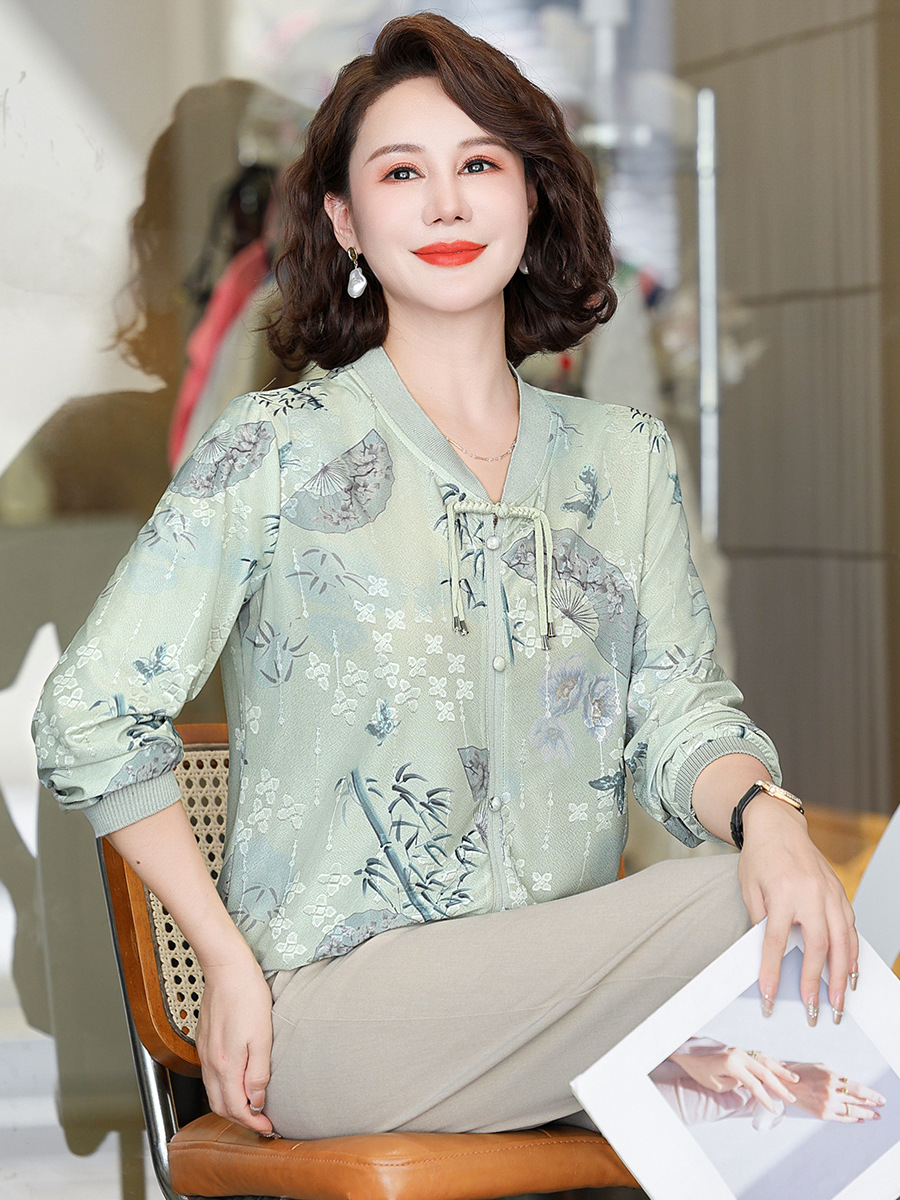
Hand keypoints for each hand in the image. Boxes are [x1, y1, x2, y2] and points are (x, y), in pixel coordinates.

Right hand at [195, 953, 275, 1135]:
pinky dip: (223, 1088)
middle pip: (220, 1106)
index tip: (268, 1129)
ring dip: (231, 1105)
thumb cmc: (248, 997)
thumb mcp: (262, 1037)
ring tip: (252, 1106)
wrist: (227, 969)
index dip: (253, 1123)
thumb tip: (257, 1101)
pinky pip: (210, 1076)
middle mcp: (210, 1062)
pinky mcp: (204, 1041)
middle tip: (262, 1123)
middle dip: (240, 1120)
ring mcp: (205, 1052)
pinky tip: (237, 1081)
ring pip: (213, 1092)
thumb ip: (258, 1073)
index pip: (236, 1108)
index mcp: (225, 1065)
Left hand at [669, 1044, 798, 1114]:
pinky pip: (760, 1056)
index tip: (775, 1109)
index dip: (765, 1098)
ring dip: (780, 1070)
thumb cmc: (701, 1072)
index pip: (754, 1084)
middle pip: (764, 1071)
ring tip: (794, 1080)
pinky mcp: (741, 1051)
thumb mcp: (717, 1085)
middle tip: (792, 1098)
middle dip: (780, 1086)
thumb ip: (736, 1085)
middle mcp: (739, 1055)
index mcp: (732, 1064)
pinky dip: (772, 1062)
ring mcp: (741, 1051)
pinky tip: (782, 1067)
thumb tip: (751, 1084)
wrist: (691, 1056)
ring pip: (766, 1060)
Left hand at [737, 795, 857, 1021]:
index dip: (773, 972)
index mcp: (782, 893)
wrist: (777, 826)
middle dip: (818, 983)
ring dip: (842, 975)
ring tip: (840, 1001)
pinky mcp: (839, 892)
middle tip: (815, 1010)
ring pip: (842, 940)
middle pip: (818, 947)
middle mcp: (810, 894)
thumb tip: (768, 954)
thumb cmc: (759, 856)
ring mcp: (829, 893)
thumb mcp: (748, 887)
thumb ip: (760, 920)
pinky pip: (850, 926)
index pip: (777, 942)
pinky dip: (852, 951)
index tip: (769, 997)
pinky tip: (850, 971)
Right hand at [783, 1062, 884, 1121]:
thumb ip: (838, 1077)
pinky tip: (859, 1119)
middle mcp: (831, 1092)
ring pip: (852, 1111)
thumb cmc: (802, 1073)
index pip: (858, 1089)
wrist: (784, 1084)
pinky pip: (842, 1118)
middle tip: (880, 1107)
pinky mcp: (822, 1114)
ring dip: (866, 1114)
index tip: (880, 1099)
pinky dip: (853, 1119)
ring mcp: (827, 1104)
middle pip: (858, 1101)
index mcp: (832, 1078)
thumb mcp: (822, 1068)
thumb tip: (854, 1086)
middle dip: (871, 1105)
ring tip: (875, 1115)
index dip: (872, 1095)